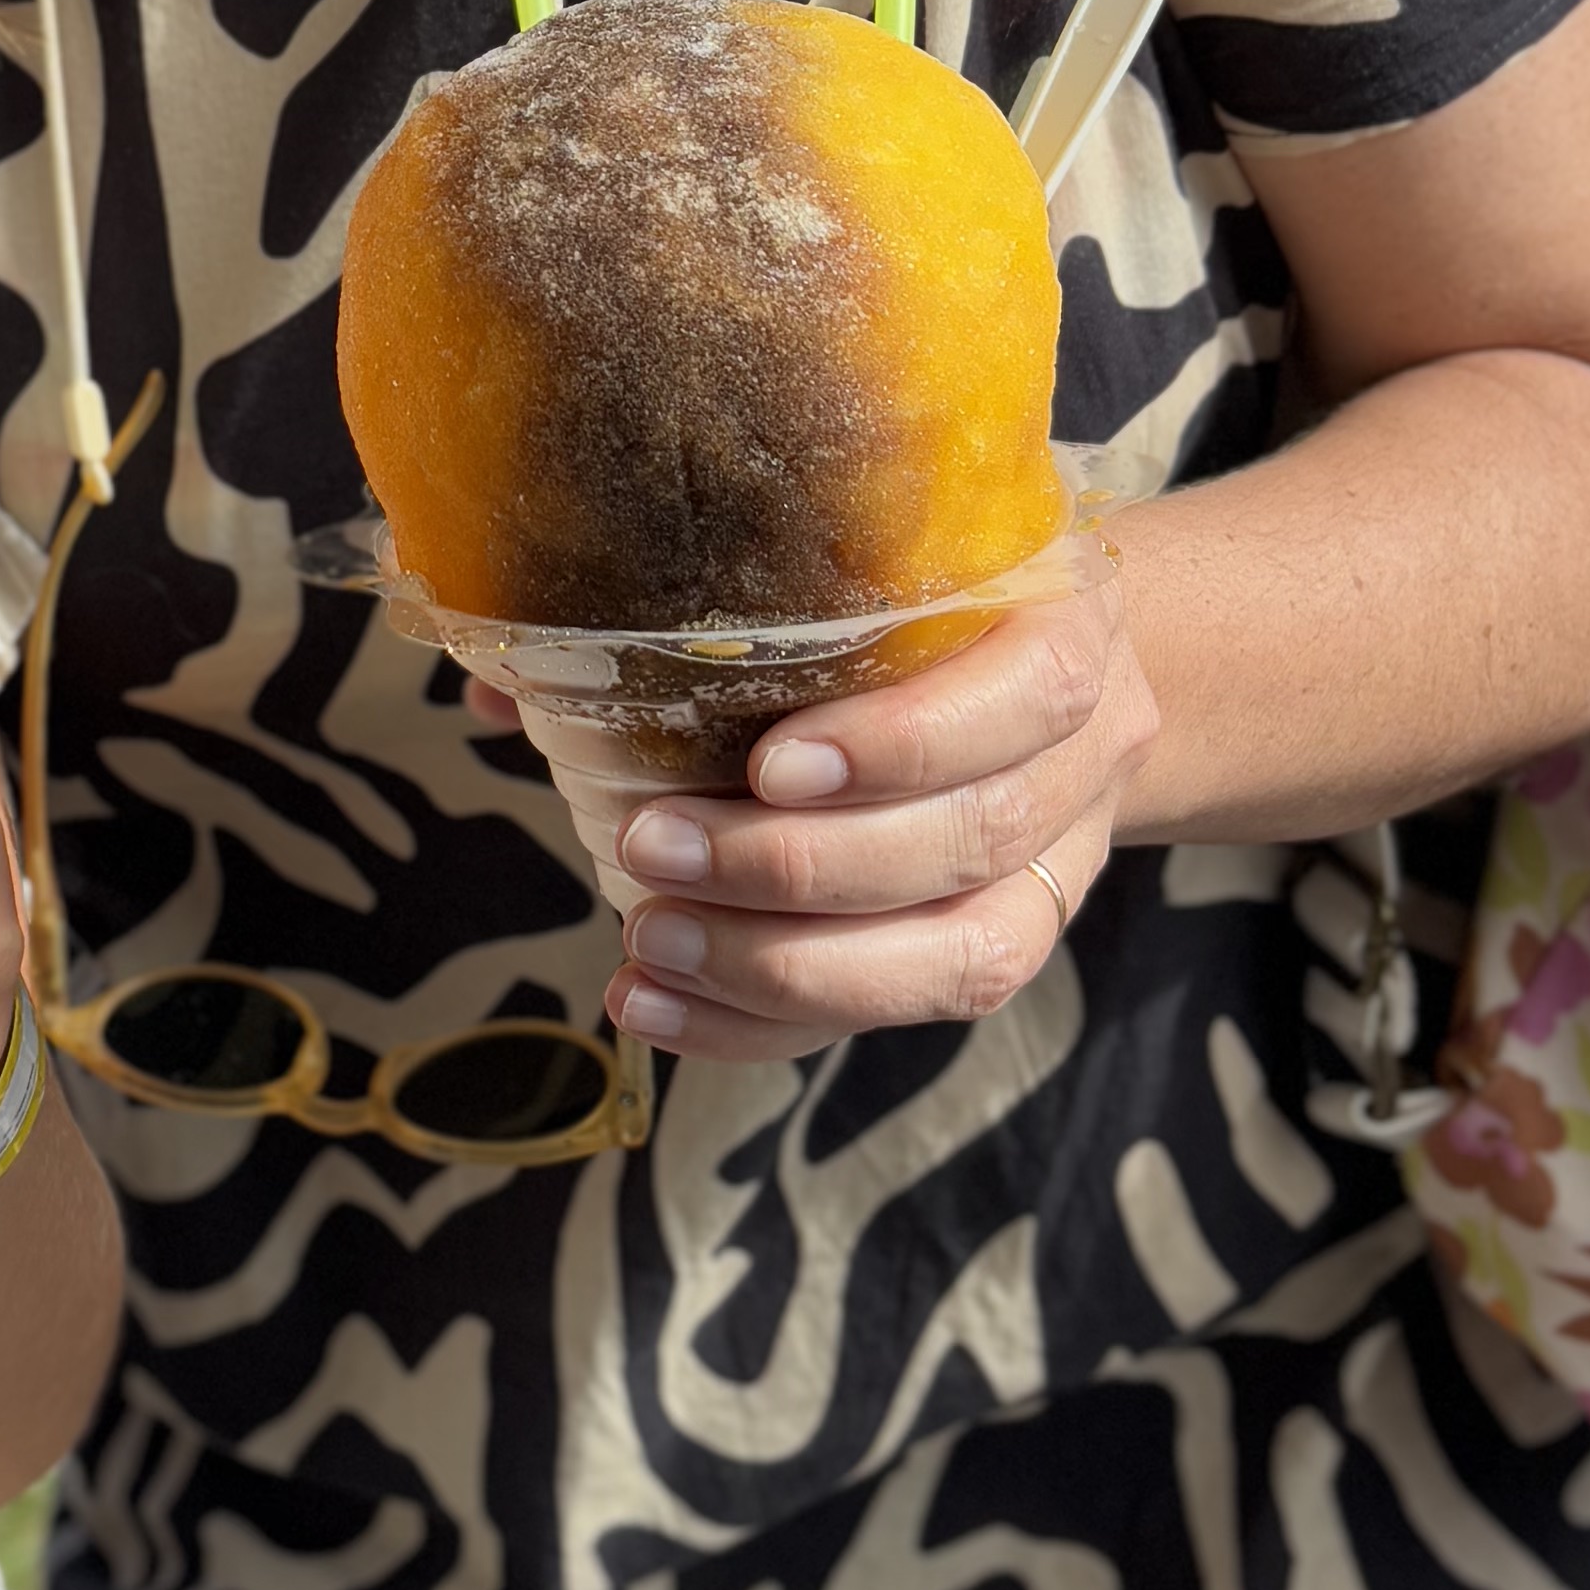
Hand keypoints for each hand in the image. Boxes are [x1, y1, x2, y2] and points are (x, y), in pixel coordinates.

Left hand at [589, 590, 1160, 1061]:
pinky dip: (767, 1029)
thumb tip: (506, 672)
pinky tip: (657, 1010)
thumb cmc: (925, 596)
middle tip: (653, 847)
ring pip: (956, 958)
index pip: (1027, 695)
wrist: (1054, 662)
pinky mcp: (999, 948)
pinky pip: (896, 1018)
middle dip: (799, 867)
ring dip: (785, 966)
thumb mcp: (865, 560)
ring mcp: (1056, 870)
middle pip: (969, 841)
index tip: (768, 762)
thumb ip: (711, 596)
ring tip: (649, 942)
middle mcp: (1082, 760)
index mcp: (1065, 630)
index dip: (902, 744)